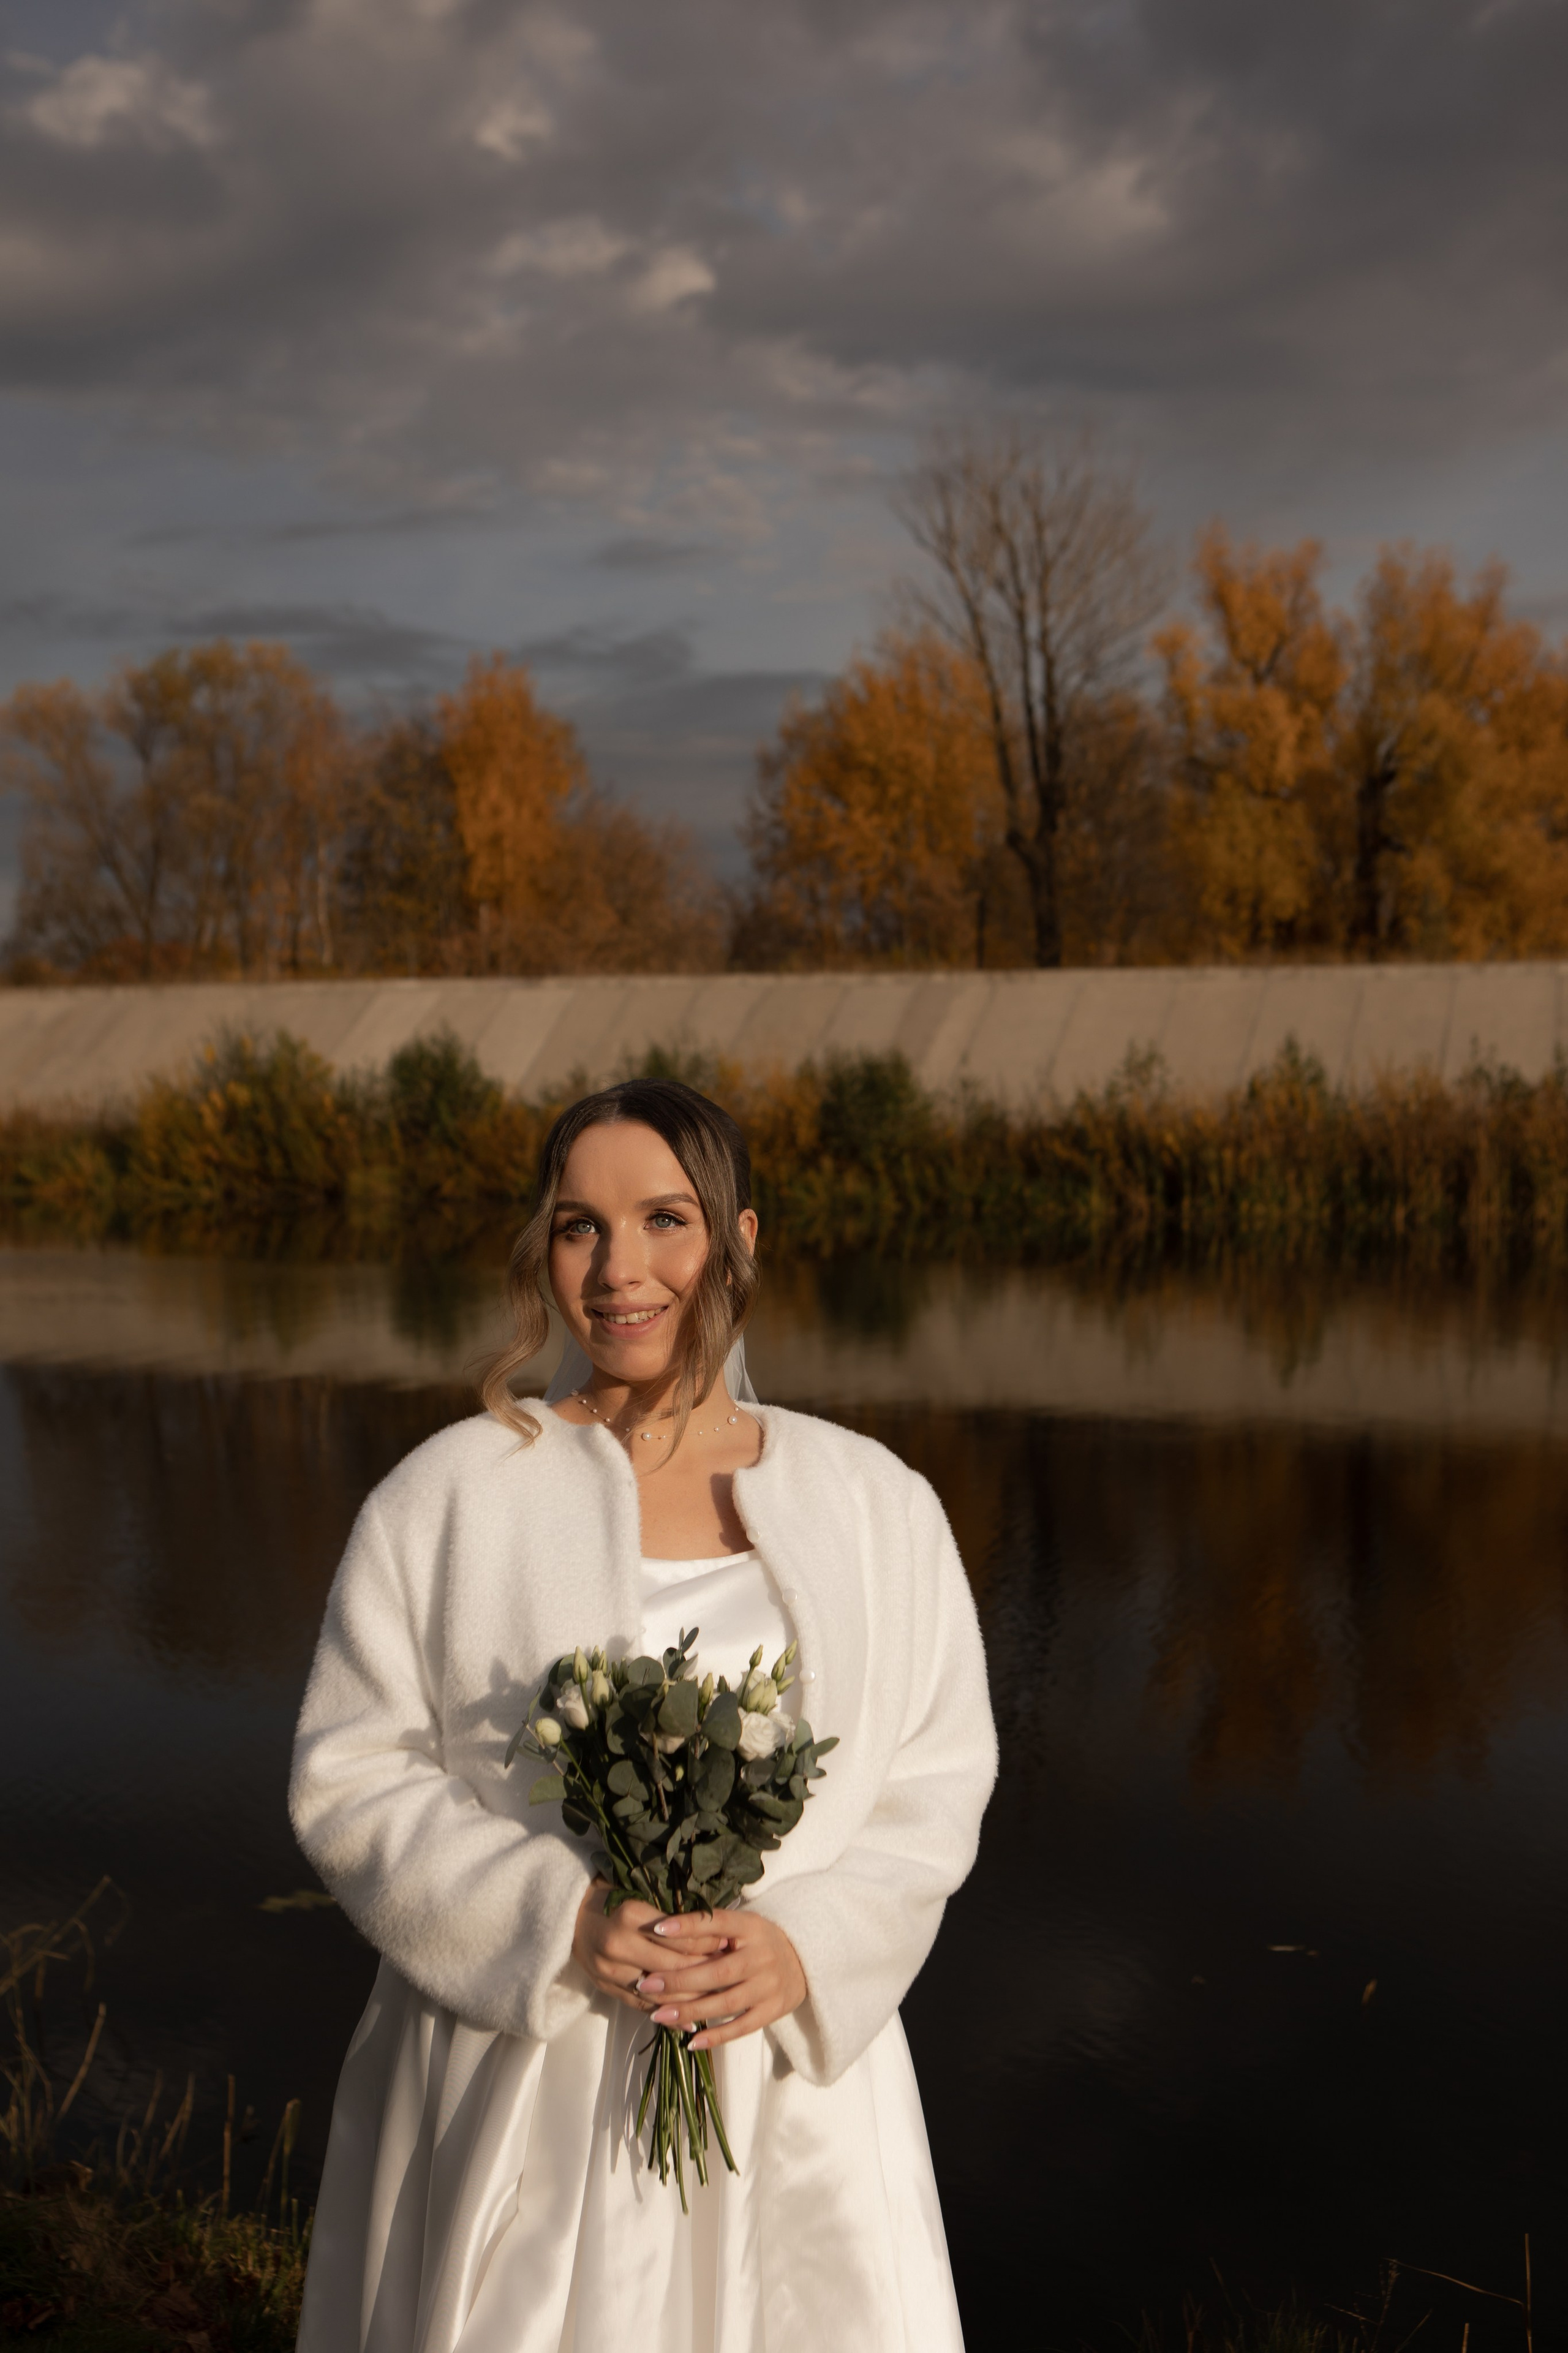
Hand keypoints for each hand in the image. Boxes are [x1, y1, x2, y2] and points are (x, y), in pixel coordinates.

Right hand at [572, 1880, 730, 2013]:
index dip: (708, 1942)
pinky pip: (641, 2006)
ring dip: (690, 1999)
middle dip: (705, 1973)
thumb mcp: (639, 1893)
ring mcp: (610, 1970)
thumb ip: (669, 1912)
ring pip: (659, 1993)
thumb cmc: (611, 1896)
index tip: (729, 1943)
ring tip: (716, 1999)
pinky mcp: (605, 1987)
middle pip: (673, 1967)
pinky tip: (690, 2019)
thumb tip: (715, 1927)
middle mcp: (619, 1944)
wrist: (567, 1914)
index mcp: (631, 1914)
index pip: (680, 1936)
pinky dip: (667, 2014)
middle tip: (729, 1973)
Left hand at [637, 1907, 806, 2050]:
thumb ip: (712, 1929)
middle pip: (716, 1971)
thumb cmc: (759, 1941)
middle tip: (645, 1984)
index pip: (716, 1923)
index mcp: (750, 1927)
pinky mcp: (772, 2010)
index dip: (687, 1926)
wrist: (805, 1960)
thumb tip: (665, 1932)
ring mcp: (768, 1985)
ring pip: (725, 2003)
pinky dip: (716, 2036)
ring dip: (690, 2010)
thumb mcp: (742, 1925)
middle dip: (678, 1979)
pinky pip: (741, 2027)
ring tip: (658, 2015)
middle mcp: (760, 1955)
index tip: (657, 1930)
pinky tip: (691, 2041)